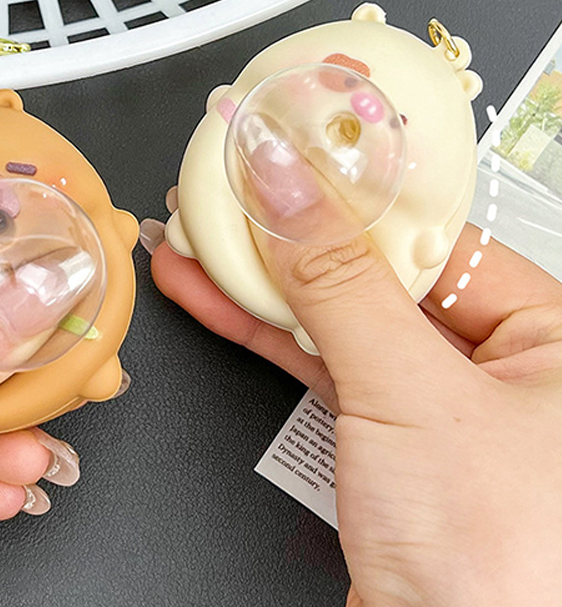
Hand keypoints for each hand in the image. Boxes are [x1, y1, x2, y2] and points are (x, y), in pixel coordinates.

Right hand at [149, 219, 561, 606]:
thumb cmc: (500, 575)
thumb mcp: (410, 393)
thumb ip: (339, 281)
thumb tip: (290, 190)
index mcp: (551, 335)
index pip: (429, 231)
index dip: (351, 194)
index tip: (288, 161)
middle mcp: (501, 363)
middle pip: (376, 271)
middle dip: (289, 240)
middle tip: (229, 198)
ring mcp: (437, 401)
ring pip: (339, 318)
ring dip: (261, 285)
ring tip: (199, 242)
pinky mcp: (386, 437)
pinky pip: (323, 364)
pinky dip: (265, 334)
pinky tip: (216, 298)